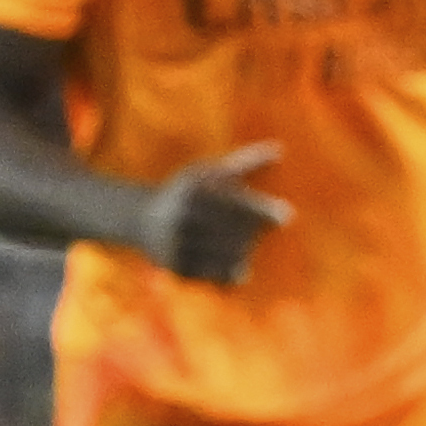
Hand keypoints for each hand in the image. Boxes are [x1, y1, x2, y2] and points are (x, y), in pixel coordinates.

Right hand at [130, 142, 288, 286]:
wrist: (140, 219)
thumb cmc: (188, 193)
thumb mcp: (210, 173)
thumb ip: (246, 163)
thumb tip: (280, 149)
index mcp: (195, 189)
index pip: (236, 201)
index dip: (262, 210)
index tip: (286, 217)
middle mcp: (185, 215)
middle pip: (237, 230)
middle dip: (252, 233)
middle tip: (254, 233)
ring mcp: (179, 242)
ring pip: (230, 255)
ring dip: (243, 253)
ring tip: (241, 246)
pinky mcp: (177, 266)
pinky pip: (218, 275)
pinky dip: (231, 272)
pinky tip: (236, 267)